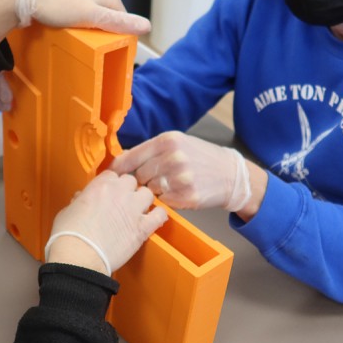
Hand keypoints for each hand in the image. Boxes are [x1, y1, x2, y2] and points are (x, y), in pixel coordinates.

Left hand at [17, 0, 150, 34]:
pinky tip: (65, 19)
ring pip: (93, 6)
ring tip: (77, 31)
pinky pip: (77, 2)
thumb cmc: (58, 4)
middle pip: (108, 11)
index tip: (110, 46)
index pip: (123, 18)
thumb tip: (146, 26)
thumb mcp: (92, 17)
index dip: (119, 33)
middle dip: (103, 26)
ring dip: (88, 19)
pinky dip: (75, 12)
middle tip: (91, 42)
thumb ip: (119, 22)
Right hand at [45, 171, 166, 274]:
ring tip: (136, 210)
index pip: (112, 175)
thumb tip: (80, 199)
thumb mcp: (67, 211)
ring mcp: (133, 210)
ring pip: (147, 194)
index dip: (111, 185)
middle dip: (127, 190)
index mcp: (100, 186)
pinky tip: (153, 220)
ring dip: (143, 200)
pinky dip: (158, 216)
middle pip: (131, 181)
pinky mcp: (142, 228)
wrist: (79, 257)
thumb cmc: (69, 236)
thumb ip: (78, 201)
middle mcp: (119, 193)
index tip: (109, 192)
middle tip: (122, 202)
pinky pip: (160, 215)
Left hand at [110, 131, 251, 211]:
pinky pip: (163, 202)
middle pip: (138, 175)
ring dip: (154, 190)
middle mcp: (173, 158)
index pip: (130, 157)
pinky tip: (178, 193)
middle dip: (141, 180)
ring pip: (149, 190)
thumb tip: (120, 161)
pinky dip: (166, 200)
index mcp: (167, 141)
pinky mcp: (186, 197)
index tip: (112, 175)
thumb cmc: (200, 157)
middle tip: (154, 179)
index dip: (118, 168)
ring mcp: (180, 178)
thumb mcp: (177, 143)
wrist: (230, 174)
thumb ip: (151, 150)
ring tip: (170, 184)